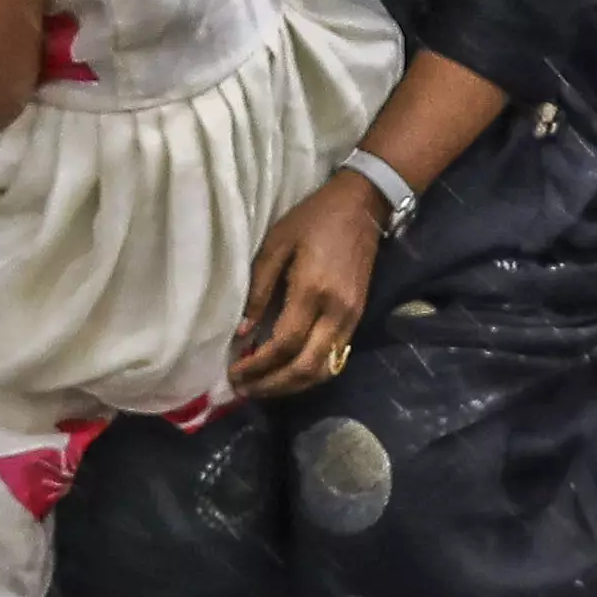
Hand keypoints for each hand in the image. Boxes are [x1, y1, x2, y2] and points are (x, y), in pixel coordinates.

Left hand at [230, 173, 384, 398]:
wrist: (363, 206)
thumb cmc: (313, 219)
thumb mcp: (276, 244)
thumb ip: (258, 289)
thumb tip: (242, 331)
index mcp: (313, 291)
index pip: (284, 344)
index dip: (258, 365)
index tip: (234, 373)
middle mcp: (336, 312)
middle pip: (306, 367)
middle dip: (273, 385)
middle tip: (244, 390)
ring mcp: (351, 318)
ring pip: (323, 370)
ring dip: (291, 385)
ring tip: (262, 388)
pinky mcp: (358, 318)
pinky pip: (334, 359)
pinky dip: (309, 373)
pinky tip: (286, 372)